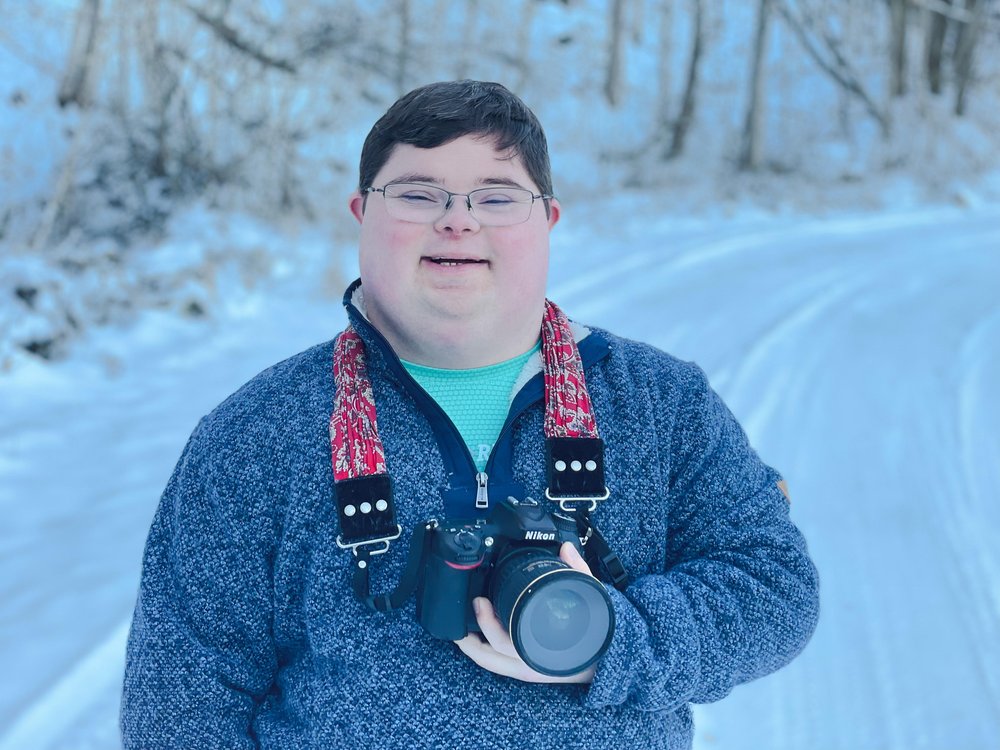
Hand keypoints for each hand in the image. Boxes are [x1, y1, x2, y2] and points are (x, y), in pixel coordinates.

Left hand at [454, 542, 596, 683]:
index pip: (506, 645)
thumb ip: (580, 573)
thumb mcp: (593, 601)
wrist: (615, 659)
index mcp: (544, 655)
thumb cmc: (602, 636)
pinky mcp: (529, 669)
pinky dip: (486, 650)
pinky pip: (499, 664)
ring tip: (462, 625)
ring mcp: (529, 670)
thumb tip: (566, 549)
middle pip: (490, 658)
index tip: (481, 602)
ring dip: (474, 646)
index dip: (488, 626)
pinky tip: (480, 635)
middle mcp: (533, 666)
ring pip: (491, 664)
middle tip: (467, 608)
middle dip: (470, 637)